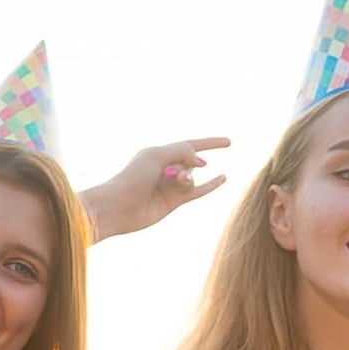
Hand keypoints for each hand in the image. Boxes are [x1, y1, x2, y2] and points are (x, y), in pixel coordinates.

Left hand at [81, 137, 229, 242]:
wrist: (119, 207)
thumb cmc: (132, 178)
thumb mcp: (157, 156)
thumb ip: (182, 152)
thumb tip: (201, 162)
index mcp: (159, 153)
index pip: (190, 145)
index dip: (211, 143)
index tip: (229, 142)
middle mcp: (166, 168)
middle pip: (190, 162)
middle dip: (187, 165)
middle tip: (171, 173)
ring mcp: (170, 186)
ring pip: (192, 179)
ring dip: (188, 179)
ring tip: (176, 184)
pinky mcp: (173, 202)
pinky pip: (197, 192)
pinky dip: (211, 185)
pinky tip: (223, 178)